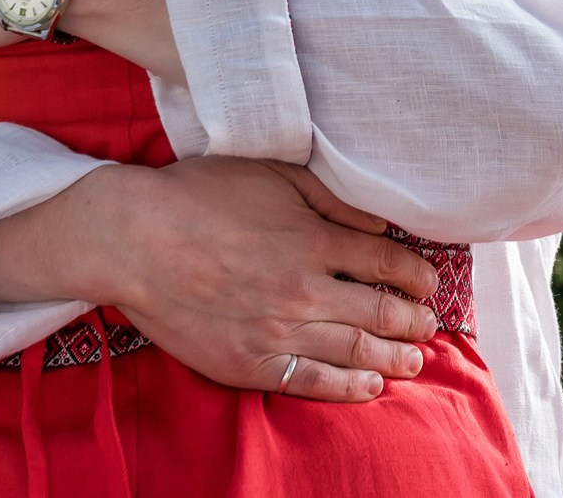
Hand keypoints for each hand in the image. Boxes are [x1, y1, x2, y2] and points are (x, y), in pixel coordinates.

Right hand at [77, 159, 440, 401]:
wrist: (133, 239)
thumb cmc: (201, 196)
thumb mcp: (274, 175)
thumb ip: (332, 199)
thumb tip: (380, 222)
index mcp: (313, 240)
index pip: (385, 263)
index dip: (415, 275)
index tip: (429, 281)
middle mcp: (303, 290)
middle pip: (379, 310)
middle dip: (413, 320)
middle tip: (429, 324)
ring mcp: (276, 331)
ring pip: (354, 350)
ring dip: (394, 355)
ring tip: (414, 359)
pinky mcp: (248, 363)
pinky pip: (311, 382)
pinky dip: (348, 387)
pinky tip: (371, 385)